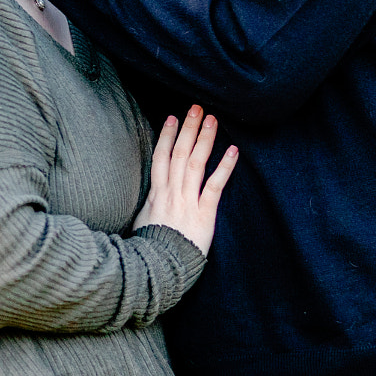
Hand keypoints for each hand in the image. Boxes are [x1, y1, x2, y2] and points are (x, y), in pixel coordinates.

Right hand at [136, 106, 237, 255]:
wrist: (157, 267)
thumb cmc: (150, 249)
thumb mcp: (143, 222)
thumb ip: (150, 206)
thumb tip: (151, 199)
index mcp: (156, 194)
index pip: (161, 157)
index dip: (167, 136)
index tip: (172, 118)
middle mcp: (171, 192)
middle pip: (179, 153)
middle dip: (188, 129)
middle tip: (196, 108)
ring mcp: (187, 201)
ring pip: (196, 163)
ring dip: (204, 139)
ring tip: (212, 120)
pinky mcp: (204, 213)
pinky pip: (214, 185)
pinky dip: (224, 167)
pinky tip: (233, 151)